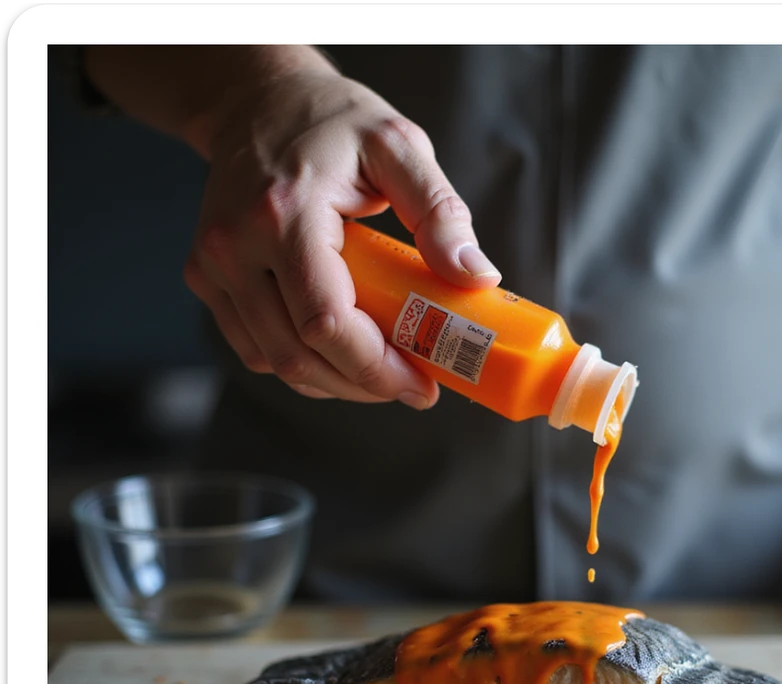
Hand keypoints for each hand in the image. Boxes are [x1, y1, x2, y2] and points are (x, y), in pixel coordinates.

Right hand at [183, 60, 500, 405]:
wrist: (255, 101)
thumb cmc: (332, 122)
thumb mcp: (399, 147)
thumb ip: (440, 212)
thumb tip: (476, 276)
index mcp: (285, 212)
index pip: (326, 321)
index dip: (376, 368)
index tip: (422, 384)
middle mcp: (234, 244)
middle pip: (298, 354)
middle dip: (363, 384)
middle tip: (413, 386)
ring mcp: (213, 265)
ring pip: (275, 362)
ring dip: (335, 382)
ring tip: (382, 371)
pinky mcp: (206, 279)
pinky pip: (256, 349)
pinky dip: (302, 365)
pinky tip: (341, 355)